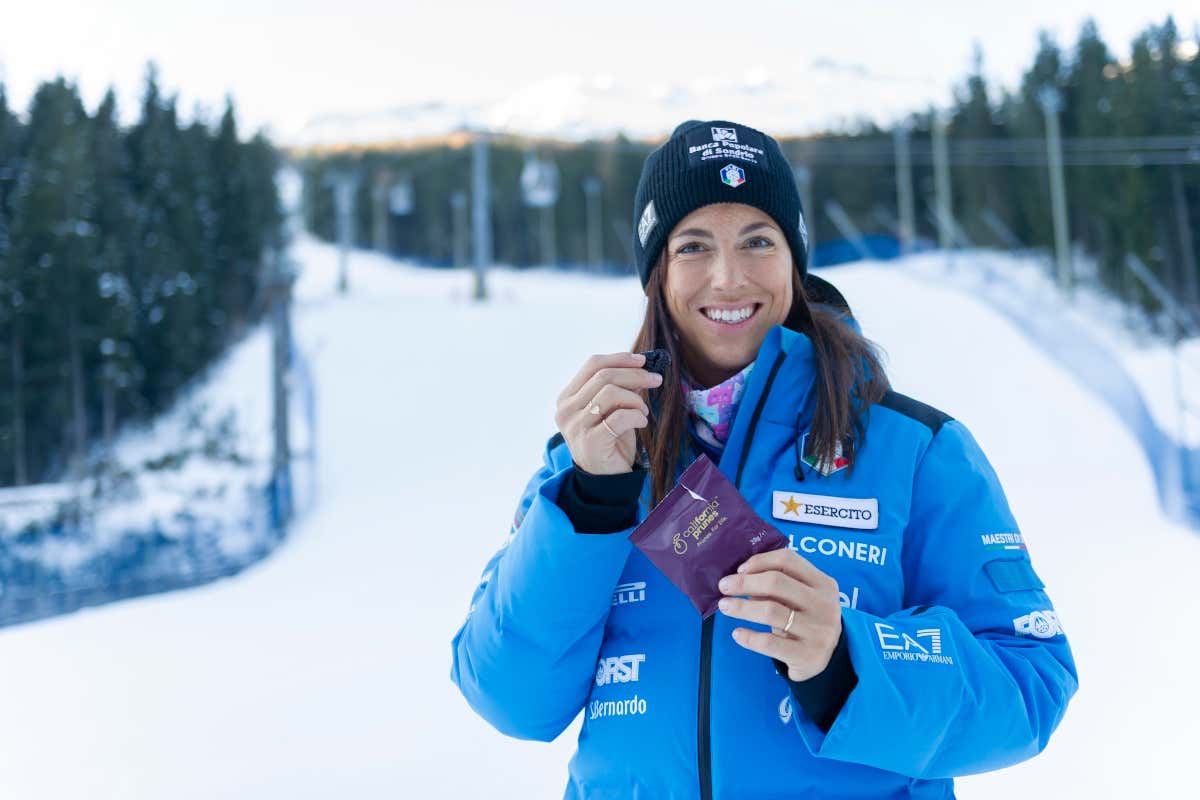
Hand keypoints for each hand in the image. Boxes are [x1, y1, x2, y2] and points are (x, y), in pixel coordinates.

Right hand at [554, 352, 663, 474]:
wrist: (606, 480)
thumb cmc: (610, 442)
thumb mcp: (613, 410)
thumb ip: (620, 388)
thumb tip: (639, 366)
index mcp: (567, 398)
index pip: (592, 365)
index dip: (620, 359)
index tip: (643, 360)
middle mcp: (566, 410)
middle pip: (603, 376)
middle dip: (635, 375)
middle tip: (656, 379)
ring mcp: (576, 426)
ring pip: (611, 393)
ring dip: (636, 400)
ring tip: (643, 412)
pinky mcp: (590, 442)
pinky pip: (620, 416)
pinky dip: (637, 416)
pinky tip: (641, 423)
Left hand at [717, 548, 842, 681]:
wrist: (826, 661)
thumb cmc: (805, 621)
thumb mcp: (801, 599)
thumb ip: (779, 585)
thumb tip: (739, 576)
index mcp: (824, 584)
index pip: (788, 560)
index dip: (759, 561)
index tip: (739, 569)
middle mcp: (825, 605)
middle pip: (776, 582)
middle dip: (744, 582)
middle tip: (724, 586)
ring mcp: (818, 631)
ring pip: (770, 611)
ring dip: (741, 607)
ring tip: (724, 606)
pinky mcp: (808, 655)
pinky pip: (769, 642)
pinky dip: (748, 637)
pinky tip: (736, 633)